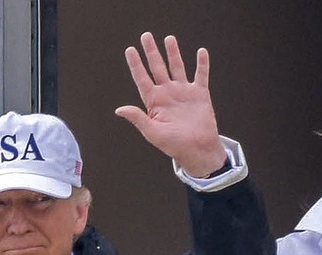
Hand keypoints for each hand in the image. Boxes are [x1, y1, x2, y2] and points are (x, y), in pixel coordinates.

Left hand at [115, 32, 226, 177]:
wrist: (199, 150)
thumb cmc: (175, 146)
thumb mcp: (153, 133)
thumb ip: (138, 118)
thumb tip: (119, 110)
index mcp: (155, 102)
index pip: (142, 79)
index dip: (136, 64)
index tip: (130, 50)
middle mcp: (168, 94)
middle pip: (158, 68)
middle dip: (152, 52)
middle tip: (146, 36)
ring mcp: (184, 92)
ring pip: (177, 67)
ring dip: (173, 53)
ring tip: (169, 38)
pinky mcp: (199, 94)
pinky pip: (201, 75)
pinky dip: (202, 64)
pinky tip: (201, 52)